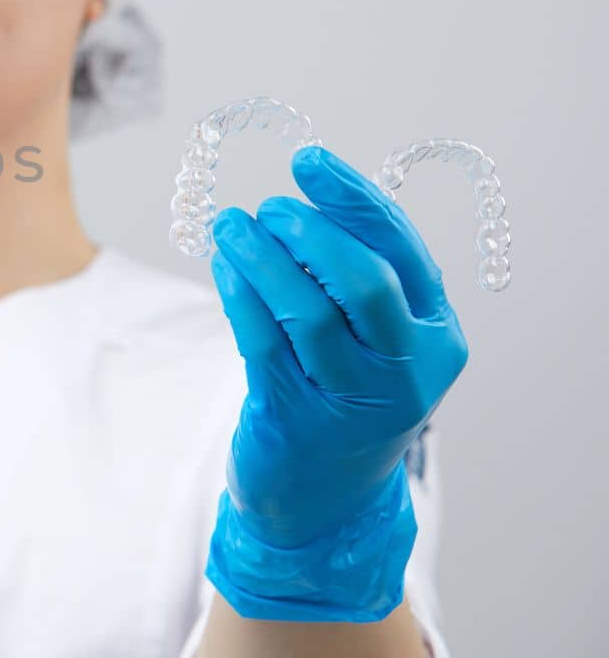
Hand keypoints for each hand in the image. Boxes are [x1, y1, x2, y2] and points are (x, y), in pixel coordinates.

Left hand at [204, 145, 468, 620]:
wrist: (323, 497)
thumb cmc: (344, 391)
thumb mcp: (371, 336)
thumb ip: (353, 271)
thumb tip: (310, 193)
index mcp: (435, 336)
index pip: (403, 250)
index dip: (354, 198)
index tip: (307, 160)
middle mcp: (406, 372)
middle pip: (365, 282)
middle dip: (311, 231)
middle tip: (267, 206)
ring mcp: (353, 403)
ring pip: (309, 313)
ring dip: (263, 258)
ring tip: (230, 225)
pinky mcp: (295, 421)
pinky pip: (263, 343)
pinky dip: (239, 294)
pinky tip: (222, 265)